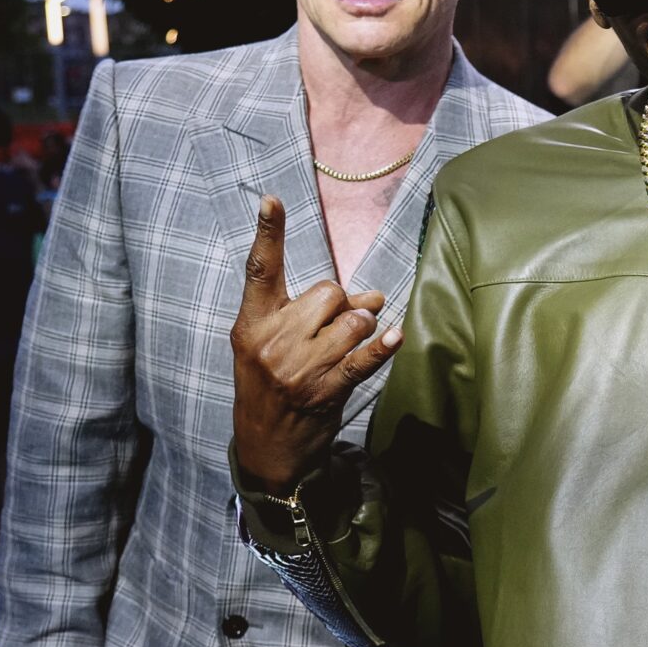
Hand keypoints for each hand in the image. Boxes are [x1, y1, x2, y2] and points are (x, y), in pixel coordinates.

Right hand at [230, 195, 398, 493]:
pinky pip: (362, 359)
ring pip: (352, 320)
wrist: (265, 446)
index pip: (260, 270)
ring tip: (348, 344)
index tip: (272, 200)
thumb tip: (372, 294)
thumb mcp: (272, 345)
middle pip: (327, 291)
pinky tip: (395, 336)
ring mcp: (298, 367)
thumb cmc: (271, 385)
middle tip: (334, 327)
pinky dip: (382, 347)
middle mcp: (272, 341)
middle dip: (341, 304)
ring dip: (361, 327)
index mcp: (252, 324)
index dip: (269, 234)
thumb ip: (311, 314)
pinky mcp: (325, 390)